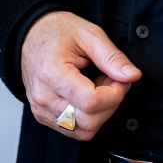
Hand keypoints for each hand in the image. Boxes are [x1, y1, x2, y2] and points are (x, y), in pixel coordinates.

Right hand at [20, 10, 141, 140]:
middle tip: (111, 79)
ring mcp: (41, 110)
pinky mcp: (43, 116)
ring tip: (98, 87)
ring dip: (100, 113)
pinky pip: (74, 130)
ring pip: (84, 130)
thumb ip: (112, 57)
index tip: (120, 78)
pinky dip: (89, 117)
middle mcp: (44, 97)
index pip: (91, 102)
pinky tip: (87, 96)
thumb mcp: (89, 34)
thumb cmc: (56, 31)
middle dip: (110, 103)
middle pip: (90, 121)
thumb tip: (132, 76)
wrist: (30, 35)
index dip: (115, 93)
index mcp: (52, 74)